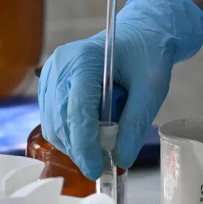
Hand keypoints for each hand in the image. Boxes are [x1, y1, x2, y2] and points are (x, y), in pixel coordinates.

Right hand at [38, 0, 202, 178]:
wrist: (140, 34)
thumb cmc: (147, 55)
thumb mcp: (152, 89)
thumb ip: (135, 124)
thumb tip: (121, 159)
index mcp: (84, 61)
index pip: (77, 112)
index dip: (85, 146)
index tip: (98, 169)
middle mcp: (60, 66)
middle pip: (60, 122)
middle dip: (81, 149)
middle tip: (105, 163)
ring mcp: (51, 74)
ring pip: (54, 125)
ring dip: (76, 143)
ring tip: (104, 140)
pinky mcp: (50, 84)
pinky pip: (54, 119)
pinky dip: (72, 134)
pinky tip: (93, 132)